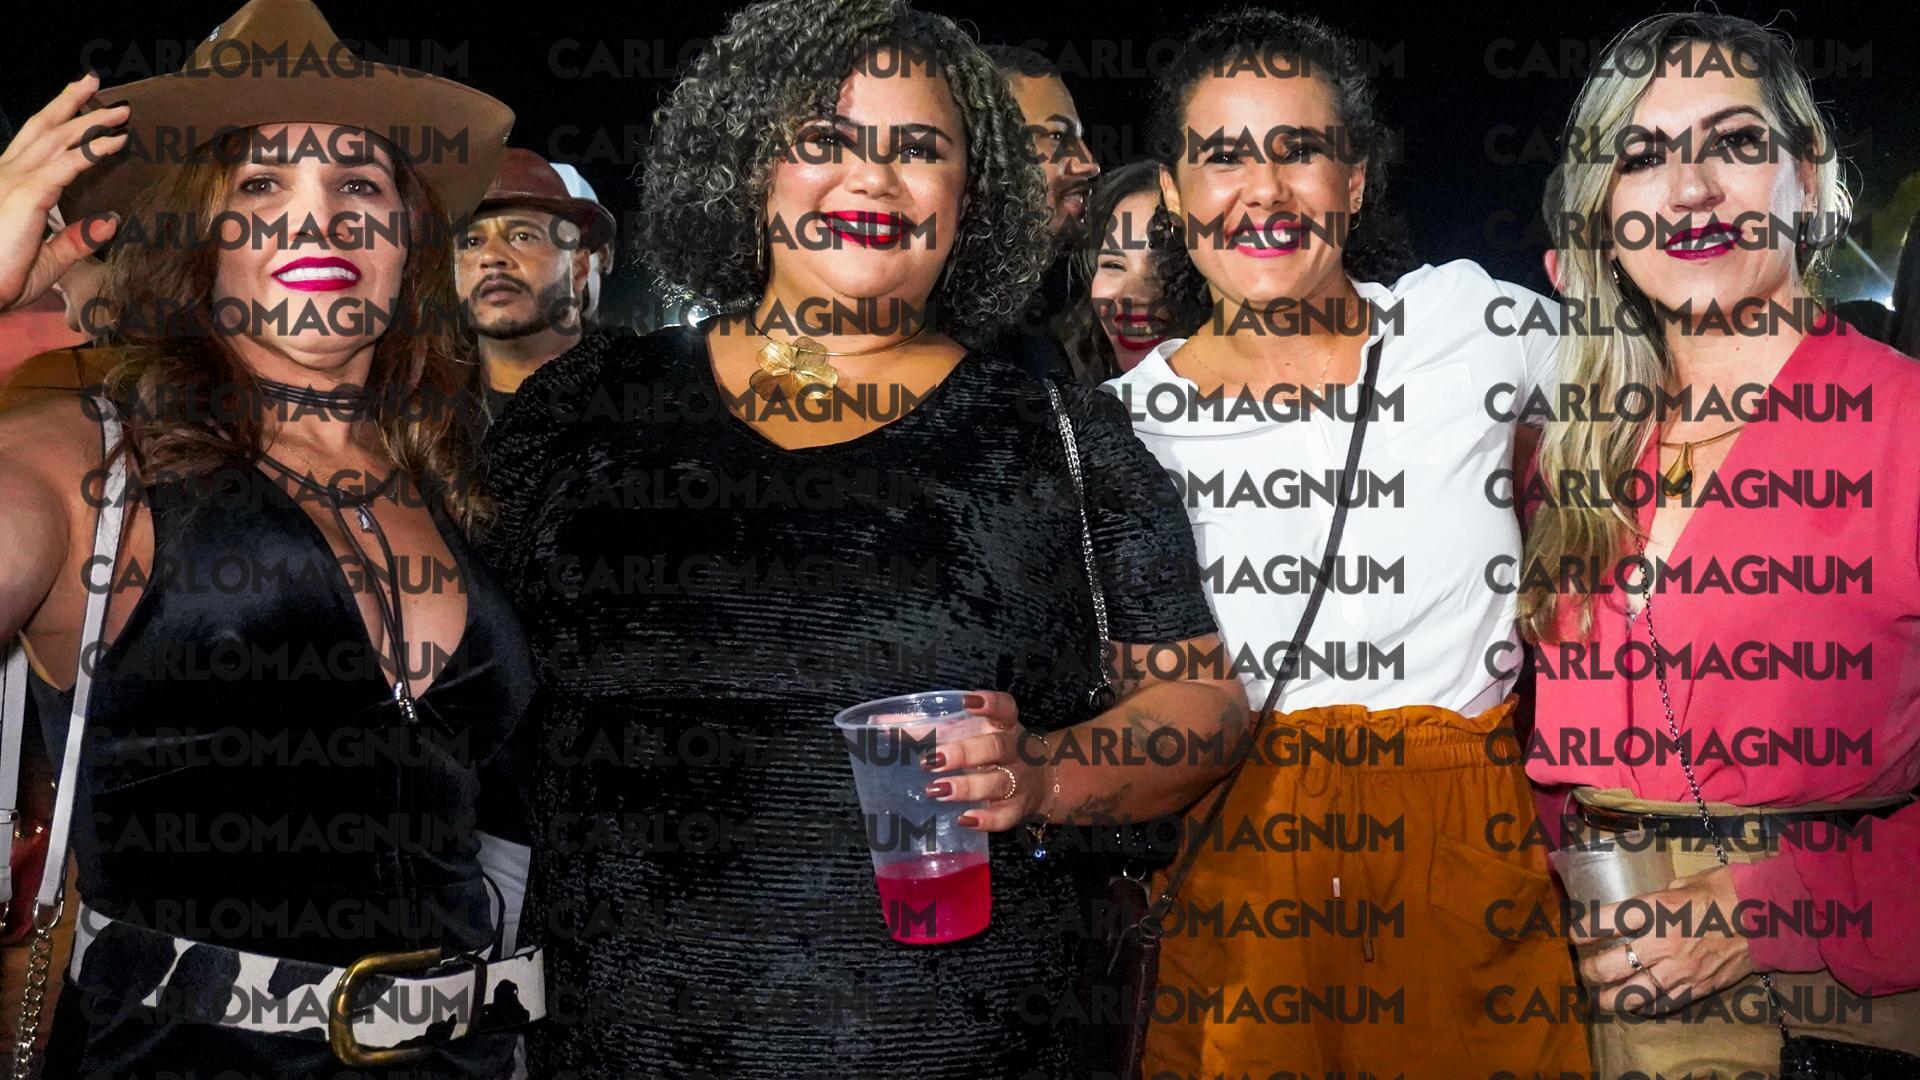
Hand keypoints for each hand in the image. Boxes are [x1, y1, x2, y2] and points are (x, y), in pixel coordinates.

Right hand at [0, 73, 128, 313]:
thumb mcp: (48, 258)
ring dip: (91, 121)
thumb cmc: (3, 279)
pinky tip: (116, 142)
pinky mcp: (26, 194)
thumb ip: (76, 239)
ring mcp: (15, 181)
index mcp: (9, 186)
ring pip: (58, 139)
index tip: (84, 105)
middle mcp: (8, 175)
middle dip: (71, 104)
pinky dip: (93, 150)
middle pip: (43, 129)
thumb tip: (111, 221)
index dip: (60, 121)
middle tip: (95, 83)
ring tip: (120, 110)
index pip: (36, 144)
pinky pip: (67, 165)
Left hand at [920, 690, 1050, 831]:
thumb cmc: (989, 750)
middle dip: (964, 753)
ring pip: (998, 782)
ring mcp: (1018, 780)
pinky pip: (1005, 816)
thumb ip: (928, 726)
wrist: (1041, 780)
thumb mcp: (969, 733)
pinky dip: (986, 819)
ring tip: (936, 790)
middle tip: (931, 760)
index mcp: (1003, 725)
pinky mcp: (1018, 808)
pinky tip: (964, 819)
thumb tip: (880, 723)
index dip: (989, 704)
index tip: (967, 703)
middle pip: (995, 747)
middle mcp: (1014, 750)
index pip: (1004, 708)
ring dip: (967, 786)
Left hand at [1572, 865, 1754, 1014]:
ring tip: (1602, 995)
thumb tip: (1639, 909)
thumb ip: (1655, 899)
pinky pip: (1662, 1004)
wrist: (1767, 916)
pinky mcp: (1697, 988)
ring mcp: (1679, 970)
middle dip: (1590, 970)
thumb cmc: (1724, 891)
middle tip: (1586, 969)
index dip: (1583, 929)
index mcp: (1655, 910)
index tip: (1575, 934)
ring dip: (1610, 997)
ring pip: (1631, 994)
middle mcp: (1661, 943)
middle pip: (1610, 966)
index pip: (1604, 922)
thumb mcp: (1682, 884)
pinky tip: (1636, 1003)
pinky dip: (1645, 1006)